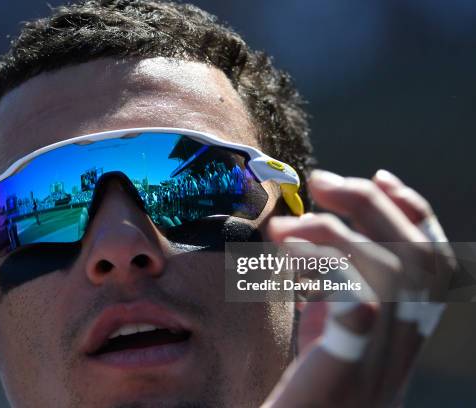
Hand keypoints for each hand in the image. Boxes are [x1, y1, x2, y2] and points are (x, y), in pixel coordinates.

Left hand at [261, 169, 455, 406]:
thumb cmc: (305, 392)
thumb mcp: (330, 332)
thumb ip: (336, 289)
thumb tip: (321, 236)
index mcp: (403, 331)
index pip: (432, 259)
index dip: (413, 210)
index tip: (377, 176)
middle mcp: (404, 345)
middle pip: (415, 253)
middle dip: (370, 203)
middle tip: (320, 180)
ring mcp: (381, 360)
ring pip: (389, 268)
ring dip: (330, 231)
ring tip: (282, 227)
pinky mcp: (346, 370)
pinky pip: (358, 301)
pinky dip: (325, 266)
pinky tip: (286, 256)